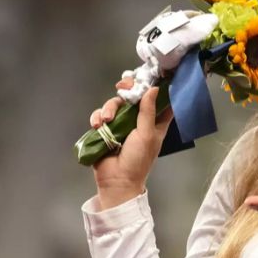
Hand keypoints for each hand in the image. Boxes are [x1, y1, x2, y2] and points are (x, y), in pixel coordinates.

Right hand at [89, 77, 173, 209]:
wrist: (117, 180)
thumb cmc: (138, 159)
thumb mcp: (147, 134)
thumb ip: (148, 111)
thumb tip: (153, 88)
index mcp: (155, 122)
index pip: (159, 99)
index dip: (155, 86)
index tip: (148, 77)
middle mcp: (139, 120)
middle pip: (133, 96)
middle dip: (127, 90)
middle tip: (122, 87)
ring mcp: (121, 124)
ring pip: (115, 104)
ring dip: (109, 108)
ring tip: (106, 121)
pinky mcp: (106, 129)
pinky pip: (101, 115)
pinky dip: (98, 117)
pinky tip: (98, 125)